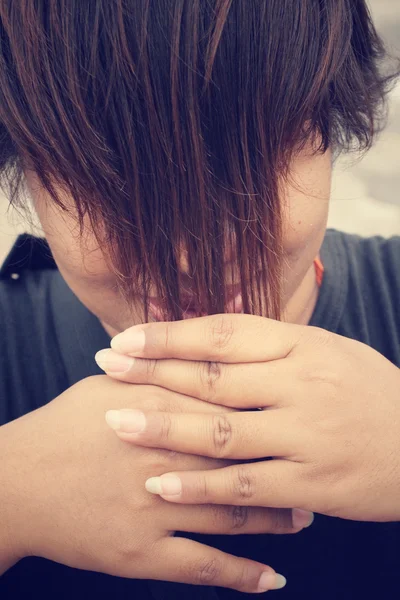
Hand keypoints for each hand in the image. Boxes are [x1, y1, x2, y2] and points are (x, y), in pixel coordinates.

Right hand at [0, 375, 306, 592]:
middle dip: (282, 464)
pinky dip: (242, 574)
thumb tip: (198, 356)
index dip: (267, 411)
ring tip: (303, 516)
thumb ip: (156, 370)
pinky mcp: (141, 552)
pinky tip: (272, 578)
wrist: (19, 483)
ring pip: (231, 512)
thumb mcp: (107, 386)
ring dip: (274, 517)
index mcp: (154, 407)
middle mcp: (161, 456)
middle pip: (238, 457)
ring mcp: (153, 507)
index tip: (298, 416)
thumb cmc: (65, 428)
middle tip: (315, 468)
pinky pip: (204, 565)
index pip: (225, 405)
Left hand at [98, 314, 399, 521]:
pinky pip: (245, 485)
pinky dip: (200, 485)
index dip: (170, 335)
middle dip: (153, 372)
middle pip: (213, 377)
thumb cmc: (365, 391)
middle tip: (105, 367)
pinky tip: (159, 484)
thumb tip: (206, 337)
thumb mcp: (325, 351)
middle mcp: (301, 385)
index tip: (127, 338)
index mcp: (303, 346)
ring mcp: (306, 435)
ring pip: (222, 431)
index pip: (223, 334)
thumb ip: (270, 347)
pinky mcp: (311, 484)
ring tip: (117, 423)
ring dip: (164, 428)